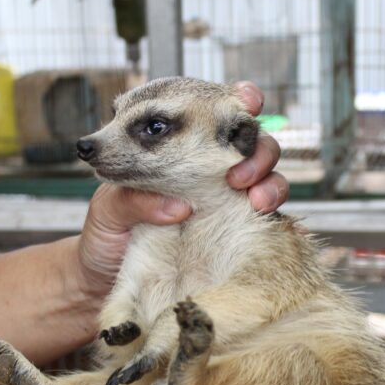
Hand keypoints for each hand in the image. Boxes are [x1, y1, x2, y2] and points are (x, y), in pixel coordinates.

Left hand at [75, 81, 288, 297]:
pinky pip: (269, 223)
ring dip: (271, 184)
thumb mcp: (106, 211)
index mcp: (179, 149)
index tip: (247, 99)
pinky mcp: (235, 236)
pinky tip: (280, 226)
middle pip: (253, 144)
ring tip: (255, 202)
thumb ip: (133, 199)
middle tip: (238, 175)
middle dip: (258, 151)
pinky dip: (280, 220)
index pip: (216, 114)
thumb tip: (178, 206)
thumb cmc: (104, 237)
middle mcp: (209, 170)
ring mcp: (226, 203)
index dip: (239, 100)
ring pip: (269, 179)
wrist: (105, 284)